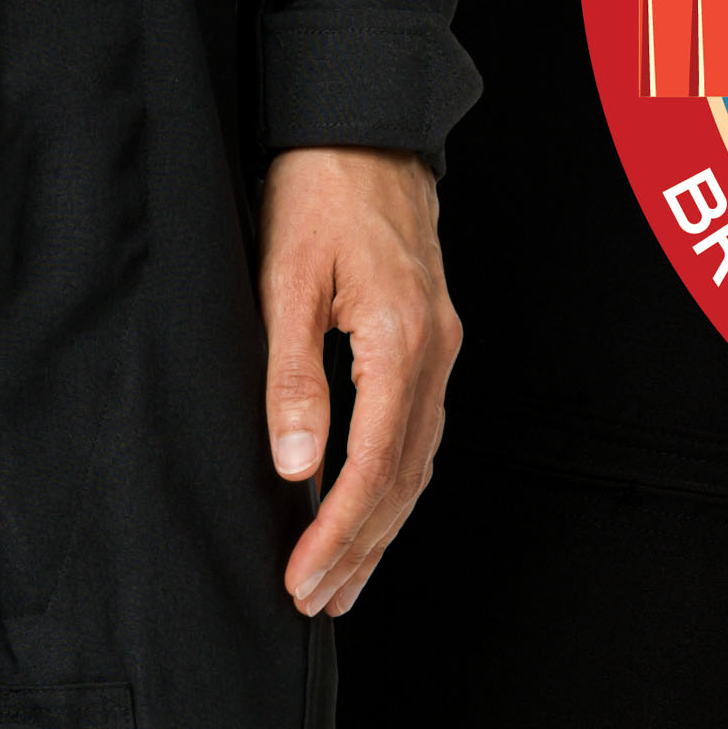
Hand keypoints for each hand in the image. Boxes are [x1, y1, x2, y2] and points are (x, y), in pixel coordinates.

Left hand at [265, 147, 459, 616]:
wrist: (362, 126)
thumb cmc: (319, 193)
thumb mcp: (286, 279)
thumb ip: (292, 376)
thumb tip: (297, 467)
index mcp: (401, 339)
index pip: (374, 464)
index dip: (338, 532)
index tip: (300, 581)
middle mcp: (435, 349)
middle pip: (405, 476)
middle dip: (360, 547)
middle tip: (314, 603)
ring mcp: (441, 343)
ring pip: (420, 460)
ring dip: (381, 526)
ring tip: (343, 581)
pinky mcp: (431, 336)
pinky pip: (422, 430)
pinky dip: (396, 484)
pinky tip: (371, 508)